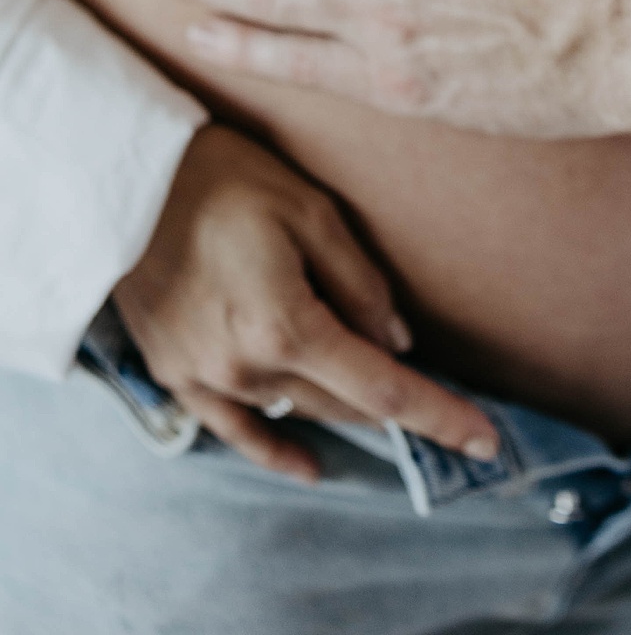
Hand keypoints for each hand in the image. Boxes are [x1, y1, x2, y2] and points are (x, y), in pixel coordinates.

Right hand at [114, 123, 498, 480]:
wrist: (125, 182)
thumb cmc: (226, 180)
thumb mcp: (312, 212)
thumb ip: (361, 283)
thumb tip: (399, 344)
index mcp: (288, 324)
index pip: (384, 389)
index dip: (441, 416)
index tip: (489, 441)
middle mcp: (248, 366)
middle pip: (347, 403)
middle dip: (399, 402)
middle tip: (447, 398)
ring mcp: (209, 379)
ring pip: (302, 410)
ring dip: (347, 405)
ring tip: (386, 397)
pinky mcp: (178, 377)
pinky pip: (239, 430)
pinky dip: (279, 449)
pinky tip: (311, 467)